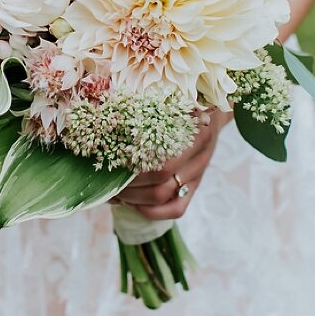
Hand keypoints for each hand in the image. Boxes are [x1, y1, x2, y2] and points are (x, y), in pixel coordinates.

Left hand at [112, 109, 228, 220]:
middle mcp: (198, 154)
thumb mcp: (166, 104)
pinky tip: (133, 203)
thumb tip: (107, 122)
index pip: (157, 152)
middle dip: (127, 181)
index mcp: (191, 129)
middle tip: (105, 178)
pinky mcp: (195, 188)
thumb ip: (146, 111)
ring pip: (163, 196)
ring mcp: (197, 174)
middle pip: (159, 176)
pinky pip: (176, 209)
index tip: (108, 159)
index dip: (130, 161)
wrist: (208, 116)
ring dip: (133, 198)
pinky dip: (151, 211)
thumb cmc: (177, 107)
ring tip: (114, 190)